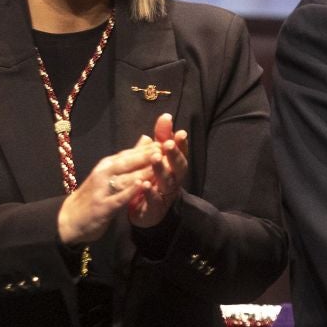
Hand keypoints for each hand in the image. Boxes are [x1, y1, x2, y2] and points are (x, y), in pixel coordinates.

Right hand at [57, 139, 163, 244]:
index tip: (170, 139)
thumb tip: (147, 138)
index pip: (131, 152)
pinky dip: (130, 191)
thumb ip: (129, 157)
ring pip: (126, 177)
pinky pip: (118, 197)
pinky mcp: (103, 206)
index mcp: (109, 164)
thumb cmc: (94, 194)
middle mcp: (105, 173)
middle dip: (149, 154)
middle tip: (169, 146)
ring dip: (144, 170)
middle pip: (129, 161)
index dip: (151, 146)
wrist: (70, 219)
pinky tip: (142, 185)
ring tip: (161, 163)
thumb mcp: (110, 173)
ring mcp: (103, 189)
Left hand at [127, 113, 188, 227]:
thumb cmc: (155, 179)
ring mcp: (167, 194)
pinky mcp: (156, 208)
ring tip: (154, 158)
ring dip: (161, 170)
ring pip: (167, 182)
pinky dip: (150, 192)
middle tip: (167, 144)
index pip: (181, 152)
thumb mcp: (157, 156)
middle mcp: (175, 179)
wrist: (147, 211)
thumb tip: (166, 116)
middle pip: (179, 167)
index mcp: (175, 166)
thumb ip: (161, 137)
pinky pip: (155, 200)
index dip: (181, 143)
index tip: (180, 133)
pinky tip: (145, 184)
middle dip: (174, 155)